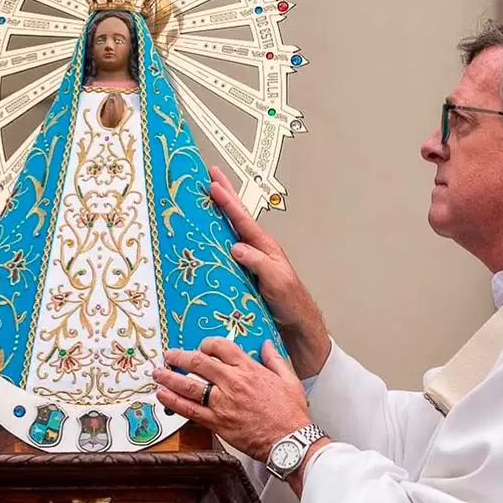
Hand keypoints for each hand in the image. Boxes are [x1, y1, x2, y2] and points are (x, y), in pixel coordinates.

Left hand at [153, 338, 311, 462]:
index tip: (201, 347)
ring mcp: (222, 403)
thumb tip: (266, 346)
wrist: (289, 442)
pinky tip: (162, 397)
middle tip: (169, 355)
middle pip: (199, 363)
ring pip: (189, 385)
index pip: (221, 347)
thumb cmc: (290, 413)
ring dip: (169, 378)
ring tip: (158, 373)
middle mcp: (232, 383)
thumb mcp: (288, 380)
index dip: (207, 344)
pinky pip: (189, 410)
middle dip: (180, 357)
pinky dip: (173, 402)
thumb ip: (274, 360)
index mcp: (249, 370)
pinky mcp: (217, 423)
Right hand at [208, 166, 331, 376]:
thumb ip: (258, 263)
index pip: (243, 219)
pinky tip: (205, 240)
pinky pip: (226, 253)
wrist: (297, 328)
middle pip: (237, 218)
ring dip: (218, 216)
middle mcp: (257, 251)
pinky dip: (216, 241)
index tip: (213, 182)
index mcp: (265, 248)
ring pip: (231, 232)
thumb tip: (236, 246)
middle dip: (224, 196)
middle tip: (210, 174)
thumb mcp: (277, 282)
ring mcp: (250, 262)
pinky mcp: (244, 276)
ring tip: (204, 199)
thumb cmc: (292, 304)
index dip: (228, 201)